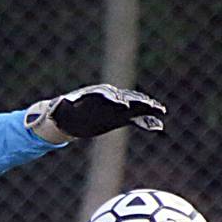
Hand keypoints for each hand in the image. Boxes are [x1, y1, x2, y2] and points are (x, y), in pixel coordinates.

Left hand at [26, 84, 165, 143]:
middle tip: (151, 105)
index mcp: (95, 94)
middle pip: (126, 98)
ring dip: (148, 109)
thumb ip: (62, 104)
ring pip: (135, 107)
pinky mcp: (121, 117)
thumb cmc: (63, 111)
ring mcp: (117, 107)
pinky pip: (136, 119)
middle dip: (138, 101)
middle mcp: (110, 98)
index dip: (115, 100)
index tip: (123, 106)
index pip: (107, 95)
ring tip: (161, 111)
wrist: (69, 118)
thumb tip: (61, 101)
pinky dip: (146, 122)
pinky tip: (157, 127)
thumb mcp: (60, 108)